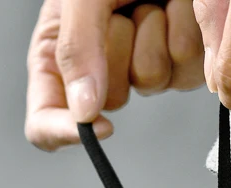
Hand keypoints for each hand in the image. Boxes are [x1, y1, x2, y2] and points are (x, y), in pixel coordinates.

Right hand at [26, 0, 204, 150]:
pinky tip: (175, 5)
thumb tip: (83, 112)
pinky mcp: (182, 63)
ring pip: (151, 83)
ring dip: (153, 34)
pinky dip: (182, 32)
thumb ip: (76, 48)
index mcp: (58, 55)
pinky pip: (185, 71)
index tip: (96, 123)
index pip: (45, 121)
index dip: (63, 131)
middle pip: (105, 102)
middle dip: (116, 52)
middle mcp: (100, 67)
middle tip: (120, 9)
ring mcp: (144, 66)